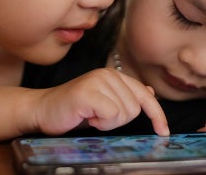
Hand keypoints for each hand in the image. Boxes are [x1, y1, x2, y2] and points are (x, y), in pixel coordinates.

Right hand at [32, 68, 168, 135]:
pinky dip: (100, 123)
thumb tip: (150, 91)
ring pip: (124, 113)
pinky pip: (111, 115)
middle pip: (135, 108)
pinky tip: (86, 116)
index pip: (145, 95)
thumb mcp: (104, 103)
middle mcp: (107, 74)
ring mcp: (97, 81)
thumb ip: (125, 96)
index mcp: (113, 76)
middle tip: (97, 117)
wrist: (42, 111)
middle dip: (119, 121)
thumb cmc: (73, 110)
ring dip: (108, 123)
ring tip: (90, 115)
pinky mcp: (88, 92)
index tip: (163, 131)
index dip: (157, 115)